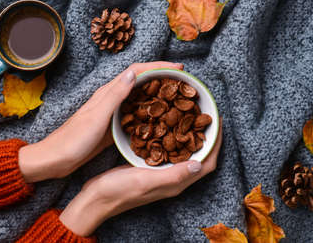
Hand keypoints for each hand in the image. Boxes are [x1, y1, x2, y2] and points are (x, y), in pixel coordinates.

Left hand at [18, 62, 183, 181]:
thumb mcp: (96, 117)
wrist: (55, 159)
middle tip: (182, 81)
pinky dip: (147, 111)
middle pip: (139, 80)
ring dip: (156, 92)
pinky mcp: (111, 125)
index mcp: (107, 93)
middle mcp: (110, 98)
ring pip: (138, 96)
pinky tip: (157, 119)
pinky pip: (134, 113)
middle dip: (161, 76)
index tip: (178, 69)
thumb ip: (115, 95)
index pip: (136, 71)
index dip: (158, 67)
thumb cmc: (73, 140)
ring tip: (175, 96)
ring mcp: (111, 112)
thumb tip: (134, 73)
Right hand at [60, 118, 222, 236]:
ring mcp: (160, 173)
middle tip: (205, 114)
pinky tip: (166, 124)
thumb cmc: (119, 191)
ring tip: (190, 115)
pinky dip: (172, 136)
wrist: (95, 199)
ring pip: (184, 152)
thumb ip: (173, 174)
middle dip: (205, 136)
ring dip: (190, 135)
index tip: (218, 121)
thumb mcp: (146, 181)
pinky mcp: (149, 168)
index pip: (207, 163)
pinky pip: (168, 150)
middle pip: (199, 156)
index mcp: (176, 183)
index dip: (216, 143)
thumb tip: (200, 163)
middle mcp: (172, 178)